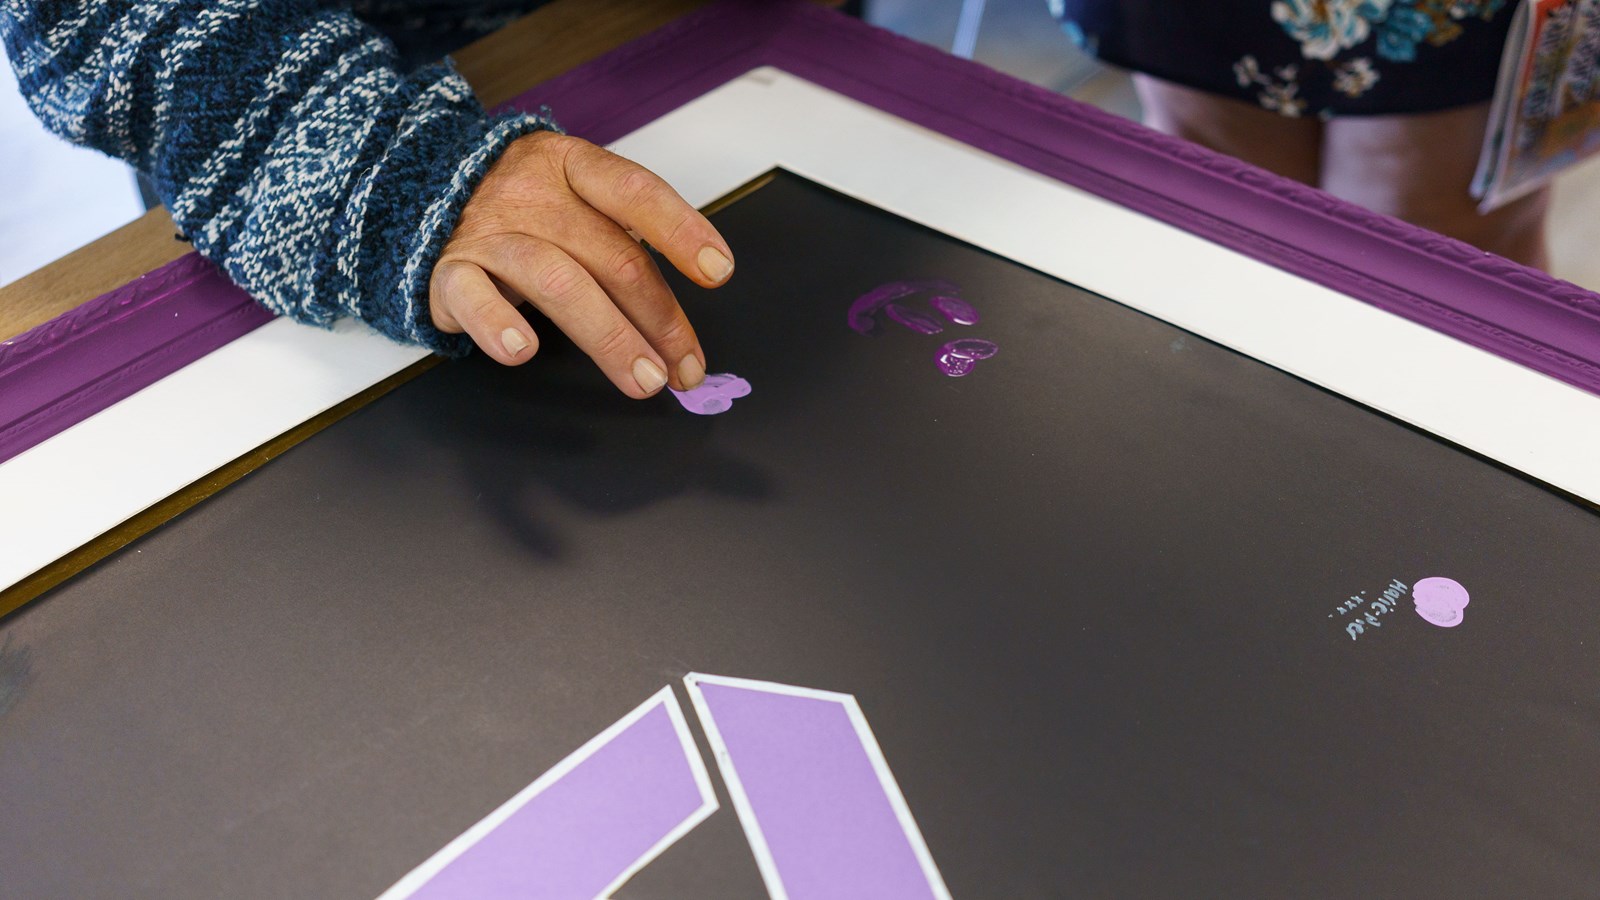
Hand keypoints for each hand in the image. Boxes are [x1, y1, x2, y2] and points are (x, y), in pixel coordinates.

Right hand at [428, 131, 733, 396]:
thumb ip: (620, 246)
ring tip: (644, 379)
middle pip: (610, 254)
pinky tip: (524, 351)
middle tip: (686, 368)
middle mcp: (532, 194)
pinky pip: (472, 296)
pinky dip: (497, 324)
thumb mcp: (572, 202)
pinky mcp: (448, 271)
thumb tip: (678, 329)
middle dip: (659, 318)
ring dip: (609, 336)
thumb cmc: (520, 210)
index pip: (635, 191)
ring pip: (557, 280)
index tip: (718, 271)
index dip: (680, 229)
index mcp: (572, 167)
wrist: (415, 194)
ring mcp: (489, 232)